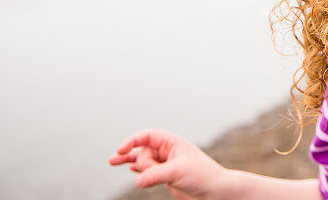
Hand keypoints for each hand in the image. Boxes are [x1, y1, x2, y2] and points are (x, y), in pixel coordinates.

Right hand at [109, 129, 228, 199]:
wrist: (215, 191)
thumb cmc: (201, 176)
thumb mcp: (176, 172)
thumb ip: (155, 175)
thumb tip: (136, 180)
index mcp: (173, 142)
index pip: (148, 136)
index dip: (132, 141)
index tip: (120, 149)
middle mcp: (169, 151)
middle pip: (143, 151)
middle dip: (139, 161)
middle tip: (146, 172)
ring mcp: (167, 164)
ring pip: (144, 160)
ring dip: (131, 162)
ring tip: (112, 162)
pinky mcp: (167, 176)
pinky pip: (148, 171)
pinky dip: (139, 170)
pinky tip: (132, 170)